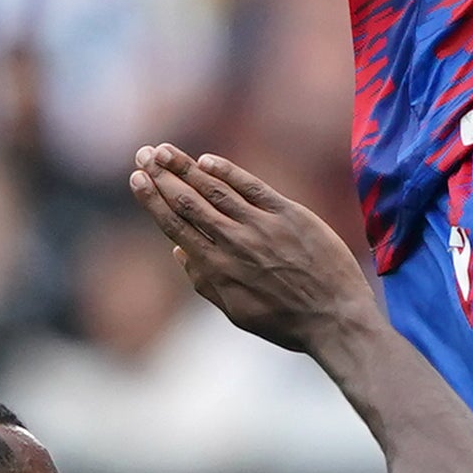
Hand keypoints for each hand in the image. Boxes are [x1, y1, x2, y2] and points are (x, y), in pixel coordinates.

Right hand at [126, 145, 378, 355]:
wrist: (336, 319)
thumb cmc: (286, 322)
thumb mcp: (237, 312)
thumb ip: (204, 281)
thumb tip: (177, 251)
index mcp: (216, 268)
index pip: (175, 226)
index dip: (152, 199)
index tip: (136, 178)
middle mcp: (233, 243)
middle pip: (188, 202)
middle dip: (162, 176)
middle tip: (143, 153)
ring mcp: (262, 227)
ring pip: (215, 191)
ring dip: (186, 167)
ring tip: (165, 150)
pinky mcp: (290, 216)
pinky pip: (253, 188)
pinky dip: (228, 173)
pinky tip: (208, 160)